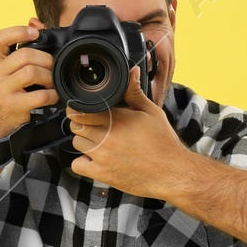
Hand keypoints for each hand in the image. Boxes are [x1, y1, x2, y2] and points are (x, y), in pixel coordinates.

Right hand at [0, 22, 56, 141]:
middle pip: (25, 55)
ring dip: (49, 77)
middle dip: (45, 59)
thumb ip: (19, 51)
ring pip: (32, 72)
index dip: (18, 31)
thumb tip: (35, 22)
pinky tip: (52, 97)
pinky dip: (52, 95)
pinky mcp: (13, 106)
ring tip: (51, 83)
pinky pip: (40, 95)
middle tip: (52, 67)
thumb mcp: (4, 74)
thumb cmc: (4, 98)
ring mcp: (2, 91)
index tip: (35, 33)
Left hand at [66, 66, 196, 200]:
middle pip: (76, 125)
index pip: (81, 110)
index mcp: (117, 118)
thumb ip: (135, 92)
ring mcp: (102, 156)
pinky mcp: (101, 173)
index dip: (78, 109)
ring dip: (84, 141)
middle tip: (95, 126)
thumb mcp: (152, 112)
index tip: (82, 110)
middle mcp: (106, 136)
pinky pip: (77, 165)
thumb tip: (132, 72)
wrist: (170, 171)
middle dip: (82, 124)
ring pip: (76, 143)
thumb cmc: (162, 142)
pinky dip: (82, 162)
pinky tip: (94, 159)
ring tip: (99, 142)